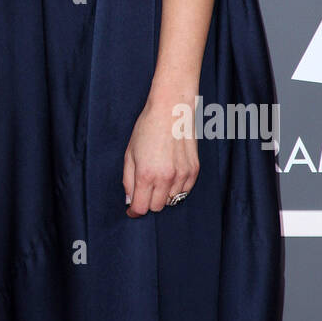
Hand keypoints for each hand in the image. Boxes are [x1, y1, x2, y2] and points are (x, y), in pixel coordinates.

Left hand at [122, 95, 198, 217]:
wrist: (172, 110)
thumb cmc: (147, 128)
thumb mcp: (130, 153)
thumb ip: (128, 180)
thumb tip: (130, 200)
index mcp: (146, 174)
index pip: (141, 208)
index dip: (134, 210)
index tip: (132, 209)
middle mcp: (166, 178)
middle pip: (156, 207)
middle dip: (148, 201)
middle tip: (144, 188)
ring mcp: (182, 175)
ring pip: (172, 201)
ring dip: (163, 194)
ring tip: (158, 176)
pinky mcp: (194, 171)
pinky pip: (184, 191)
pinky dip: (176, 188)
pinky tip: (171, 173)